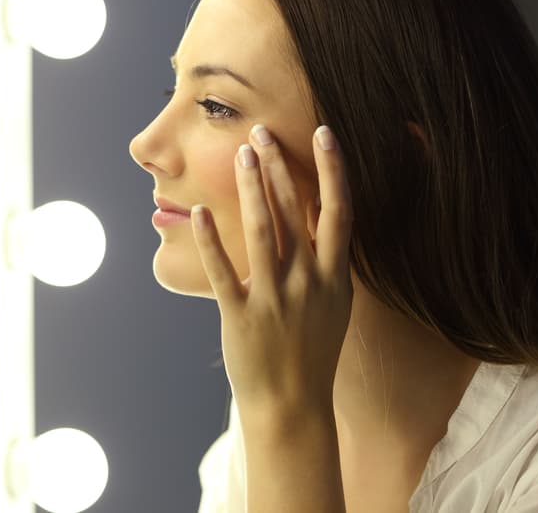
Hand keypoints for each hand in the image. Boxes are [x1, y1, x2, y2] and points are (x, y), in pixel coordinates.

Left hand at [191, 124, 353, 418]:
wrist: (293, 405)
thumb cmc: (311, 352)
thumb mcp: (334, 305)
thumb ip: (327, 263)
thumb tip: (320, 220)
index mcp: (334, 277)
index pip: (338, 212)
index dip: (334, 170)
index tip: (324, 132)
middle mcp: (308, 282)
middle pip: (294, 211)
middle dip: (278, 166)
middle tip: (261, 131)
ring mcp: (274, 298)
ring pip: (262, 231)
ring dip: (250, 188)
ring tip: (241, 153)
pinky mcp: (240, 315)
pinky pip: (224, 270)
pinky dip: (211, 240)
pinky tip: (199, 213)